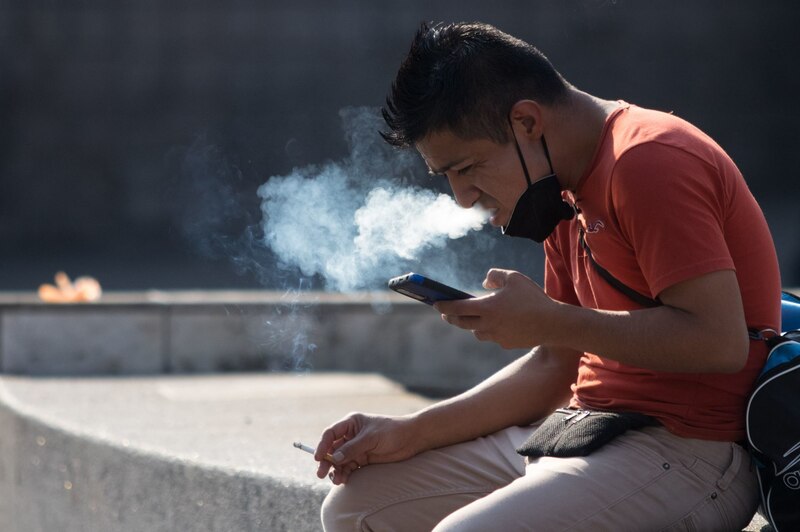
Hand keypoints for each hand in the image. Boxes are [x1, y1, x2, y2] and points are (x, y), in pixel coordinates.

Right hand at [314, 413, 417, 484]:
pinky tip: (343, 480)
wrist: (411, 439)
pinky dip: (345, 474)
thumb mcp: (371, 438)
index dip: (322, 445)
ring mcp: (356, 448)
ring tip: (337, 480)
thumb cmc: (392, 431)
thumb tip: (334, 458)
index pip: (330, 434)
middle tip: (321, 473)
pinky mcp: (363, 459)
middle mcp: (351, 436)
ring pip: (339, 461)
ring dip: (335, 470)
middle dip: (326, 461)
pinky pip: (349, 468)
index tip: (318, 457)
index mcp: (351, 423)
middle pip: (332, 449)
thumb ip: (352, 448)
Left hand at [434, 269, 558, 348]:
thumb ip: (495, 275)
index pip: (458, 307)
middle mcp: (488, 324)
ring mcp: (497, 337)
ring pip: (476, 332)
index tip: (435, 303)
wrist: (553, 324)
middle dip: (451, 317)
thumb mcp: (514, 277)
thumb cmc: (533, 298)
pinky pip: (492, 337)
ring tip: (469, 318)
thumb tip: (484, 283)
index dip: (444, 305)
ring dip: (470, 325)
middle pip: (462, 323)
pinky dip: (489, 330)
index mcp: (487, 308)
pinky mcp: (506, 344)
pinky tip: (494, 324)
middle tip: (445, 313)